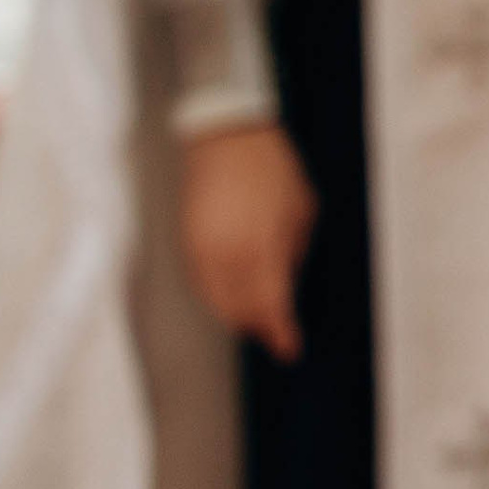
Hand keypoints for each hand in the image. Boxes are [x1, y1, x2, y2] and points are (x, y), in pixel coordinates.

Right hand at [178, 122, 316, 360]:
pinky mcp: (187, 244)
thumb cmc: (271, 170)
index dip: (280, 332)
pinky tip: (238, 294)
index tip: (290, 349)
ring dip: (240, 315)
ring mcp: (202, 250)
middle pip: (241, 311)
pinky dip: (221, 297)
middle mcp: (227, 254)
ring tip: (261, 316)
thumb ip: (293, 253)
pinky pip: (203, 285)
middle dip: (261, 326)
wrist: (226, 139)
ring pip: (218, 303)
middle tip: (280, 331)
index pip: (269, 304)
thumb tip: (287, 284)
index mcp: (260, 245)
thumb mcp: (300, 210)